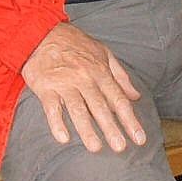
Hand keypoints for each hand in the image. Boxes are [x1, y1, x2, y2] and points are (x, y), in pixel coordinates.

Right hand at [18, 22, 144, 153]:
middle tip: (120, 147)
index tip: (139, 138)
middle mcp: (84, 78)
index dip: (130, 120)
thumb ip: (120, 75)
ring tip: (96, 148)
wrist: (42, 32)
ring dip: (87, 130)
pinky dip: (57, 123)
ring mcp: (64, 83)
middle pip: (100, 107)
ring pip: (78, 109)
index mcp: (100, 71)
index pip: (118, 99)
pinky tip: (63, 138)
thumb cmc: (74, 44)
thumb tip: (136, 96)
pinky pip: (52, 108)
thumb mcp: (102, 53)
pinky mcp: (46, 87)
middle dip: (111, 128)